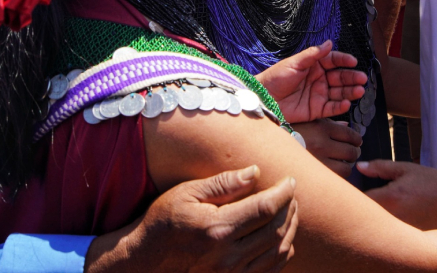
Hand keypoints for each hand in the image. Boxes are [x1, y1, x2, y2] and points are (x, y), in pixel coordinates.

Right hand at [95, 165, 298, 272]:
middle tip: (290, 193)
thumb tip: (255, 172)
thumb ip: (223, 184)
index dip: (283, 192)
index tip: (289, 180)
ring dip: (290, 228)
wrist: (146, 260)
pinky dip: (283, 252)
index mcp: (217, 229)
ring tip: (289, 211)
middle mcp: (227, 256)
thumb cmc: (164, 222)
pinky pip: (271, 269)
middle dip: (290, 208)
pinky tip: (280, 236)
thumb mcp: (187, 194)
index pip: (265, 208)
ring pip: (279, 251)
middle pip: (277, 229)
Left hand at [255, 40, 365, 123]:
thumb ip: (313, 54)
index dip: (344, 61)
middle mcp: (319, 79)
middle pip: (340, 78)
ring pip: (339, 93)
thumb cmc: (275, 77)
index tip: (353, 62)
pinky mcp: (316, 110)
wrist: (263, 97)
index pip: (333, 61)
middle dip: (352, 78)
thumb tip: (329, 43)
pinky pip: (331, 108)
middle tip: (362, 79)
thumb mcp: (294, 63)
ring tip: (359, 90)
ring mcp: (318, 95)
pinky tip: (346, 103)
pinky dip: (340, 106)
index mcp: (314, 66)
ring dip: (350, 92)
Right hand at [294, 119, 361, 176]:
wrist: (269, 146)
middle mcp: (322, 143)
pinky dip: (337, 176)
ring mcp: (318, 160)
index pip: (351, 135)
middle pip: (351, 152)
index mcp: (322, 127)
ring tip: (343, 163)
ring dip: (347, 166)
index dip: (357, 140)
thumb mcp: (309, 121)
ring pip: (346, 168)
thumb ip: (329, 123)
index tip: (357, 142)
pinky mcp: (313, 173)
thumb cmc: (290, 131)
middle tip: (351, 153)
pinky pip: (334, 178)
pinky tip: (333, 171)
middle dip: (354, 153)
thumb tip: (347, 125)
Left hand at [355, 160, 436, 228]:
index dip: (352, 195)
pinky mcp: (409, 238)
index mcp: (390, 198)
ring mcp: (401, 231)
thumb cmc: (432, 182)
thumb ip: (380, 167)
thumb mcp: (405, 169)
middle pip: (365, 217)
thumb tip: (359, 167)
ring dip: (374, 219)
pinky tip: (393, 219)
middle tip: (364, 200)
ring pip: (377, 227)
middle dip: (361, 209)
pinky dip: (387, 228)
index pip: (358, 201)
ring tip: (382, 208)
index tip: (353, 190)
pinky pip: (390, 234)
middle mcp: (394, 218)